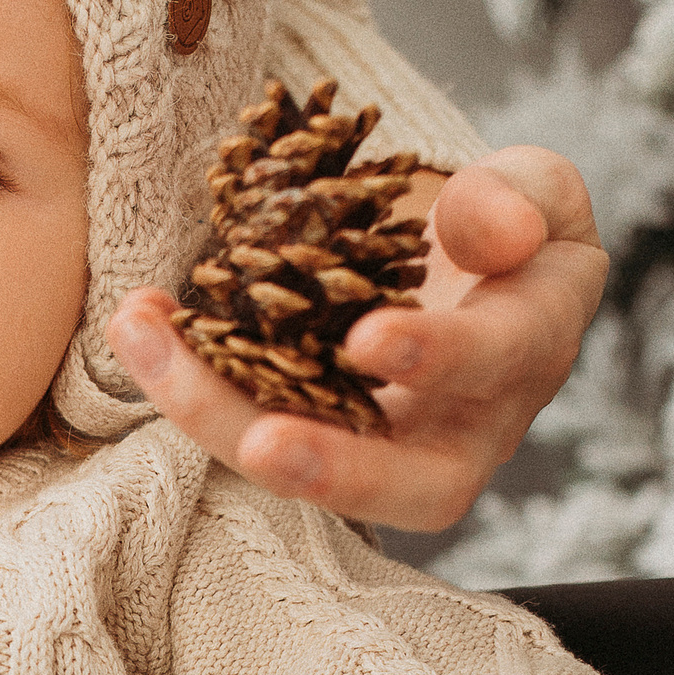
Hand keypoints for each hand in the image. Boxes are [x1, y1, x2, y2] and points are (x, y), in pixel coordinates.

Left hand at [109, 145, 606, 530]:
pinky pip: (259, 430)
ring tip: (148, 343)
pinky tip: (140, 327)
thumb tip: (501, 232)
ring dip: (223, 421)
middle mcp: (470, 425)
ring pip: (316, 472)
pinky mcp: (321, 436)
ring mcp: (391, 446)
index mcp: (531, 347)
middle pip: (415, 485)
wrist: (459, 264)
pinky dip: (194, 389)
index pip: (494, 362)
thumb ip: (523, 196)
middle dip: (335, 469)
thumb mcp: (533, 189)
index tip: (368, 339)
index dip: (438, 356)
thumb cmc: (500, 223)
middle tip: (262, 444)